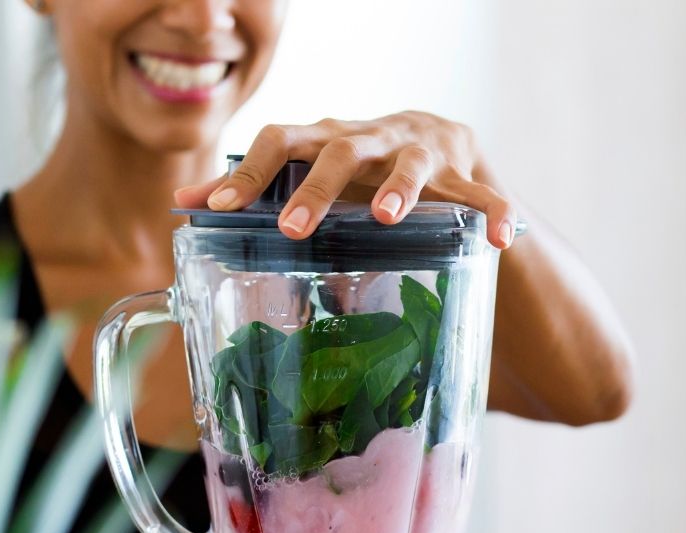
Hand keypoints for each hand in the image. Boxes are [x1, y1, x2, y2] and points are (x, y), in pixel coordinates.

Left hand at [174, 111, 516, 248]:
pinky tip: (502, 240)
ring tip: (387, 218)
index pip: (279, 142)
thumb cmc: (357, 169)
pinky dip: (494, 212)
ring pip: (410, 162)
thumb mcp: (308, 172)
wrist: (438, 143)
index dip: (249, 173)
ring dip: (400, 188)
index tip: (220, 209)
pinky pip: (483, 193)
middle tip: (295, 229)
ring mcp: (420, 150)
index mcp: (325, 138)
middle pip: (339, 150)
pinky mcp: (465, 171)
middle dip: (316, 188)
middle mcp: (370, 138)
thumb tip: (183, 205)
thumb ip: (254, 190)